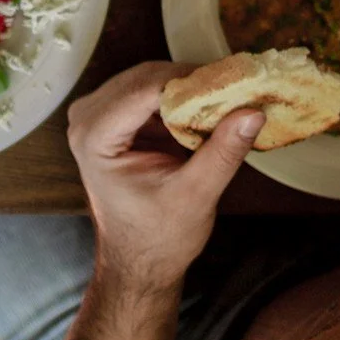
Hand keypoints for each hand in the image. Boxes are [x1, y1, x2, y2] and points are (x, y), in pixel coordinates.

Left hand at [66, 62, 258, 291]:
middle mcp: (86, 118)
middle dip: (191, 81)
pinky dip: (180, 97)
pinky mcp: (114, 117)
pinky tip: (210, 107)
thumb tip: (252, 112)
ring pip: (148, 80)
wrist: (139, 261)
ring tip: (229, 97)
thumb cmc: (158, 238)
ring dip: (188, 87)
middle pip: (144, 78)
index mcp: (94, 137)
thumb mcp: (196, 196)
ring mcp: (97, 115)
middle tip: (237, 87)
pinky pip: (150, 92)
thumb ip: (223, 153)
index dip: (188, 80)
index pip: (143, 89)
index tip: (231, 81)